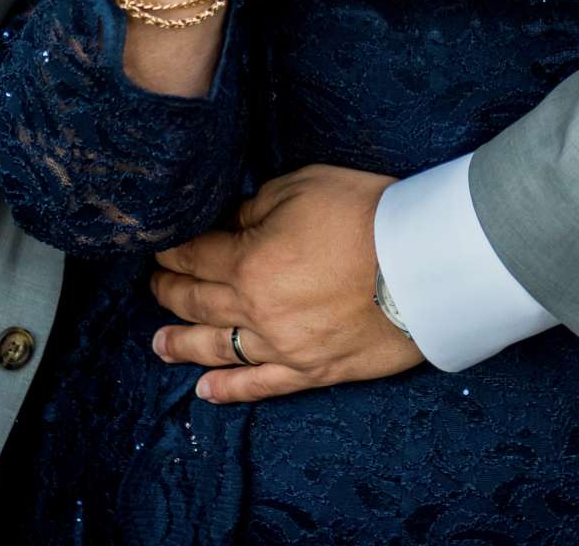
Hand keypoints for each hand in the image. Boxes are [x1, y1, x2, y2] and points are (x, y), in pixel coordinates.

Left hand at [151, 165, 423, 401]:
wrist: (423, 264)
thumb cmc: (366, 214)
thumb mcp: (304, 186)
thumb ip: (259, 205)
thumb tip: (235, 222)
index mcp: (250, 262)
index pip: (197, 256)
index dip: (174, 250)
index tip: (159, 248)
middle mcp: (255, 311)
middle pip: (198, 304)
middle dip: (169, 293)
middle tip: (154, 287)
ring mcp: (282, 346)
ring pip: (218, 350)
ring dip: (182, 346)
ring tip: (158, 346)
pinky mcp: (312, 370)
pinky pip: (260, 386)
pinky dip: (229, 391)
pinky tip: (206, 392)